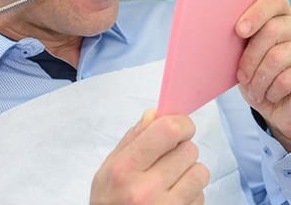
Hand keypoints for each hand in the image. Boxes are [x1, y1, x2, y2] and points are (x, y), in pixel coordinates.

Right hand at [90, 110, 208, 203]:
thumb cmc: (109, 200)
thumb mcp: (108, 167)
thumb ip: (132, 138)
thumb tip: (155, 114)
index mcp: (125, 168)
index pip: (168, 131)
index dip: (181, 123)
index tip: (180, 127)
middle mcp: (146, 190)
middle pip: (188, 149)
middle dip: (181, 149)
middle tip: (167, 159)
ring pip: (200, 172)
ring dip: (189, 172)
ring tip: (172, 179)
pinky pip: (202, 196)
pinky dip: (192, 194)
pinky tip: (174, 198)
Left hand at [236, 0, 290, 147]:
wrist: (267, 99)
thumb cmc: (249, 67)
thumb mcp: (238, 48)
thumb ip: (234, 32)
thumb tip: (210, 20)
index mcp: (276, 13)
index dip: (256, 13)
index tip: (239, 30)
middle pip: (272, 30)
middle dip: (250, 56)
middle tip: (241, 75)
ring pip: (277, 57)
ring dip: (258, 78)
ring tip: (251, 88)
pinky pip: (286, 79)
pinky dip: (270, 91)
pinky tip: (266, 94)